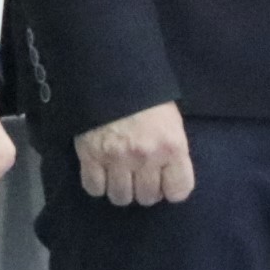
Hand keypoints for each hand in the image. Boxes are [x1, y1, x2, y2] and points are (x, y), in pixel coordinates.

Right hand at [75, 102, 193, 206]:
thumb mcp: (171, 121)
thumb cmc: (146, 96)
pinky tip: (100, 172)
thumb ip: (171, 151)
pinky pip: (94, 188)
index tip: (164, 181)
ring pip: (120, 197)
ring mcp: (116, 158)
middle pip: (147, 198)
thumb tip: (166, 177)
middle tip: (139, 175)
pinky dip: (97, 184)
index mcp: (172, 146)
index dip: (171, 189)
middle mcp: (146, 157)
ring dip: (120, 189)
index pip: (179, 191)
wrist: (110, 72)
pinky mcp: (90, 156)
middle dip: (144, 189)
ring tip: (118, 175)